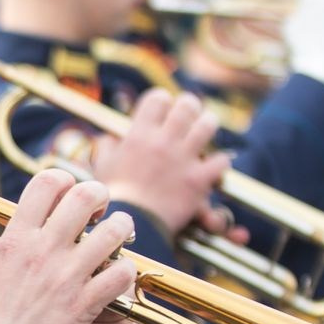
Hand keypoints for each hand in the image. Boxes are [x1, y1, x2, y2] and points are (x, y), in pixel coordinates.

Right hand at [0, 168, 160, 323]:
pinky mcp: (85, 304)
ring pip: (113, 231)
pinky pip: (121, 273)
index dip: (64, 181)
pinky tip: (118, 280)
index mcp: (13, 241)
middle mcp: (42, 250)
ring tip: (120, 238)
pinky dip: (126, 273)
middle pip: (84, 196)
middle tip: (101, 211)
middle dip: (100, 196)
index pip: (45, 183)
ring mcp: (66, 276)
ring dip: (121, 230)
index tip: (69, 194)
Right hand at [87, 88, 229, 240]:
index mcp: (139, 135)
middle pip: (187, 106)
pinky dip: (220, 162)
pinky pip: (221, 161)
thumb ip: (107, 147)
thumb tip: (109, 138)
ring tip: (206, 129)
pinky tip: (214, 165)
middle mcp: (163, 141)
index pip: (158, 99)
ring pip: (208, 126)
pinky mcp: (198, 180)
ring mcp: (183, 159)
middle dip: (190, 106)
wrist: (132, 225)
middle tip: (189, 113)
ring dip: (208, 125)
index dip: (162, 100)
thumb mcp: (102, 167)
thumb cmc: (114, 197)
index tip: (162, 109)